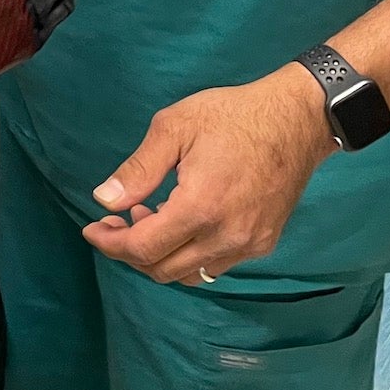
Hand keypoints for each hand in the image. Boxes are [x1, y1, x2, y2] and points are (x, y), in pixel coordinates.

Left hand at [82, 64, 333, 284]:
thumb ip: (138, 169)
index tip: (92, 228)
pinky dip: (189, 253)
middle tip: (116, 220)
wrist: (297, 119)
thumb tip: (104, 199)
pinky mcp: (264, 242)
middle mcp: (226, 236)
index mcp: (200, 208)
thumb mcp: (174, 127)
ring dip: (160, 256)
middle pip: (162, 269)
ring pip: (189, 273)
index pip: (143, 249)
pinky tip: (183, 222)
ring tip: (149, 217)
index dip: (110, 244)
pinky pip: (215, 264)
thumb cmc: (232, 115)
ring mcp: (249, 244)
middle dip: (129, 251)